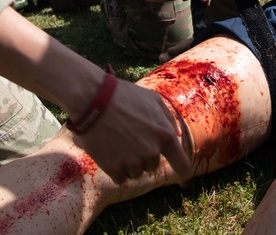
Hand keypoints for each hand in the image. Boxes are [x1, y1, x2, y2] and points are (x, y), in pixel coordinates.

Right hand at [72, 79, 190, 182]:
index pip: (183, 166)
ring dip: (129, 163)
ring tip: (117, 142)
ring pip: (136, 173)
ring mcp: (132, 162)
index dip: (182, 173)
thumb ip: (168, 119)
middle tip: (130, 139)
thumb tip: (176, 136)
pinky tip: (109, 153)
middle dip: (145, 156)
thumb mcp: (153, 99)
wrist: (93, 100)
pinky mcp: (114, 169)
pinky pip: (120, 178)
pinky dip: (116, 169)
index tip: (180, 178)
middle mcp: (151, 152)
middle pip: (153, 167)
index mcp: (165, 135)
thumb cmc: (124, 96)